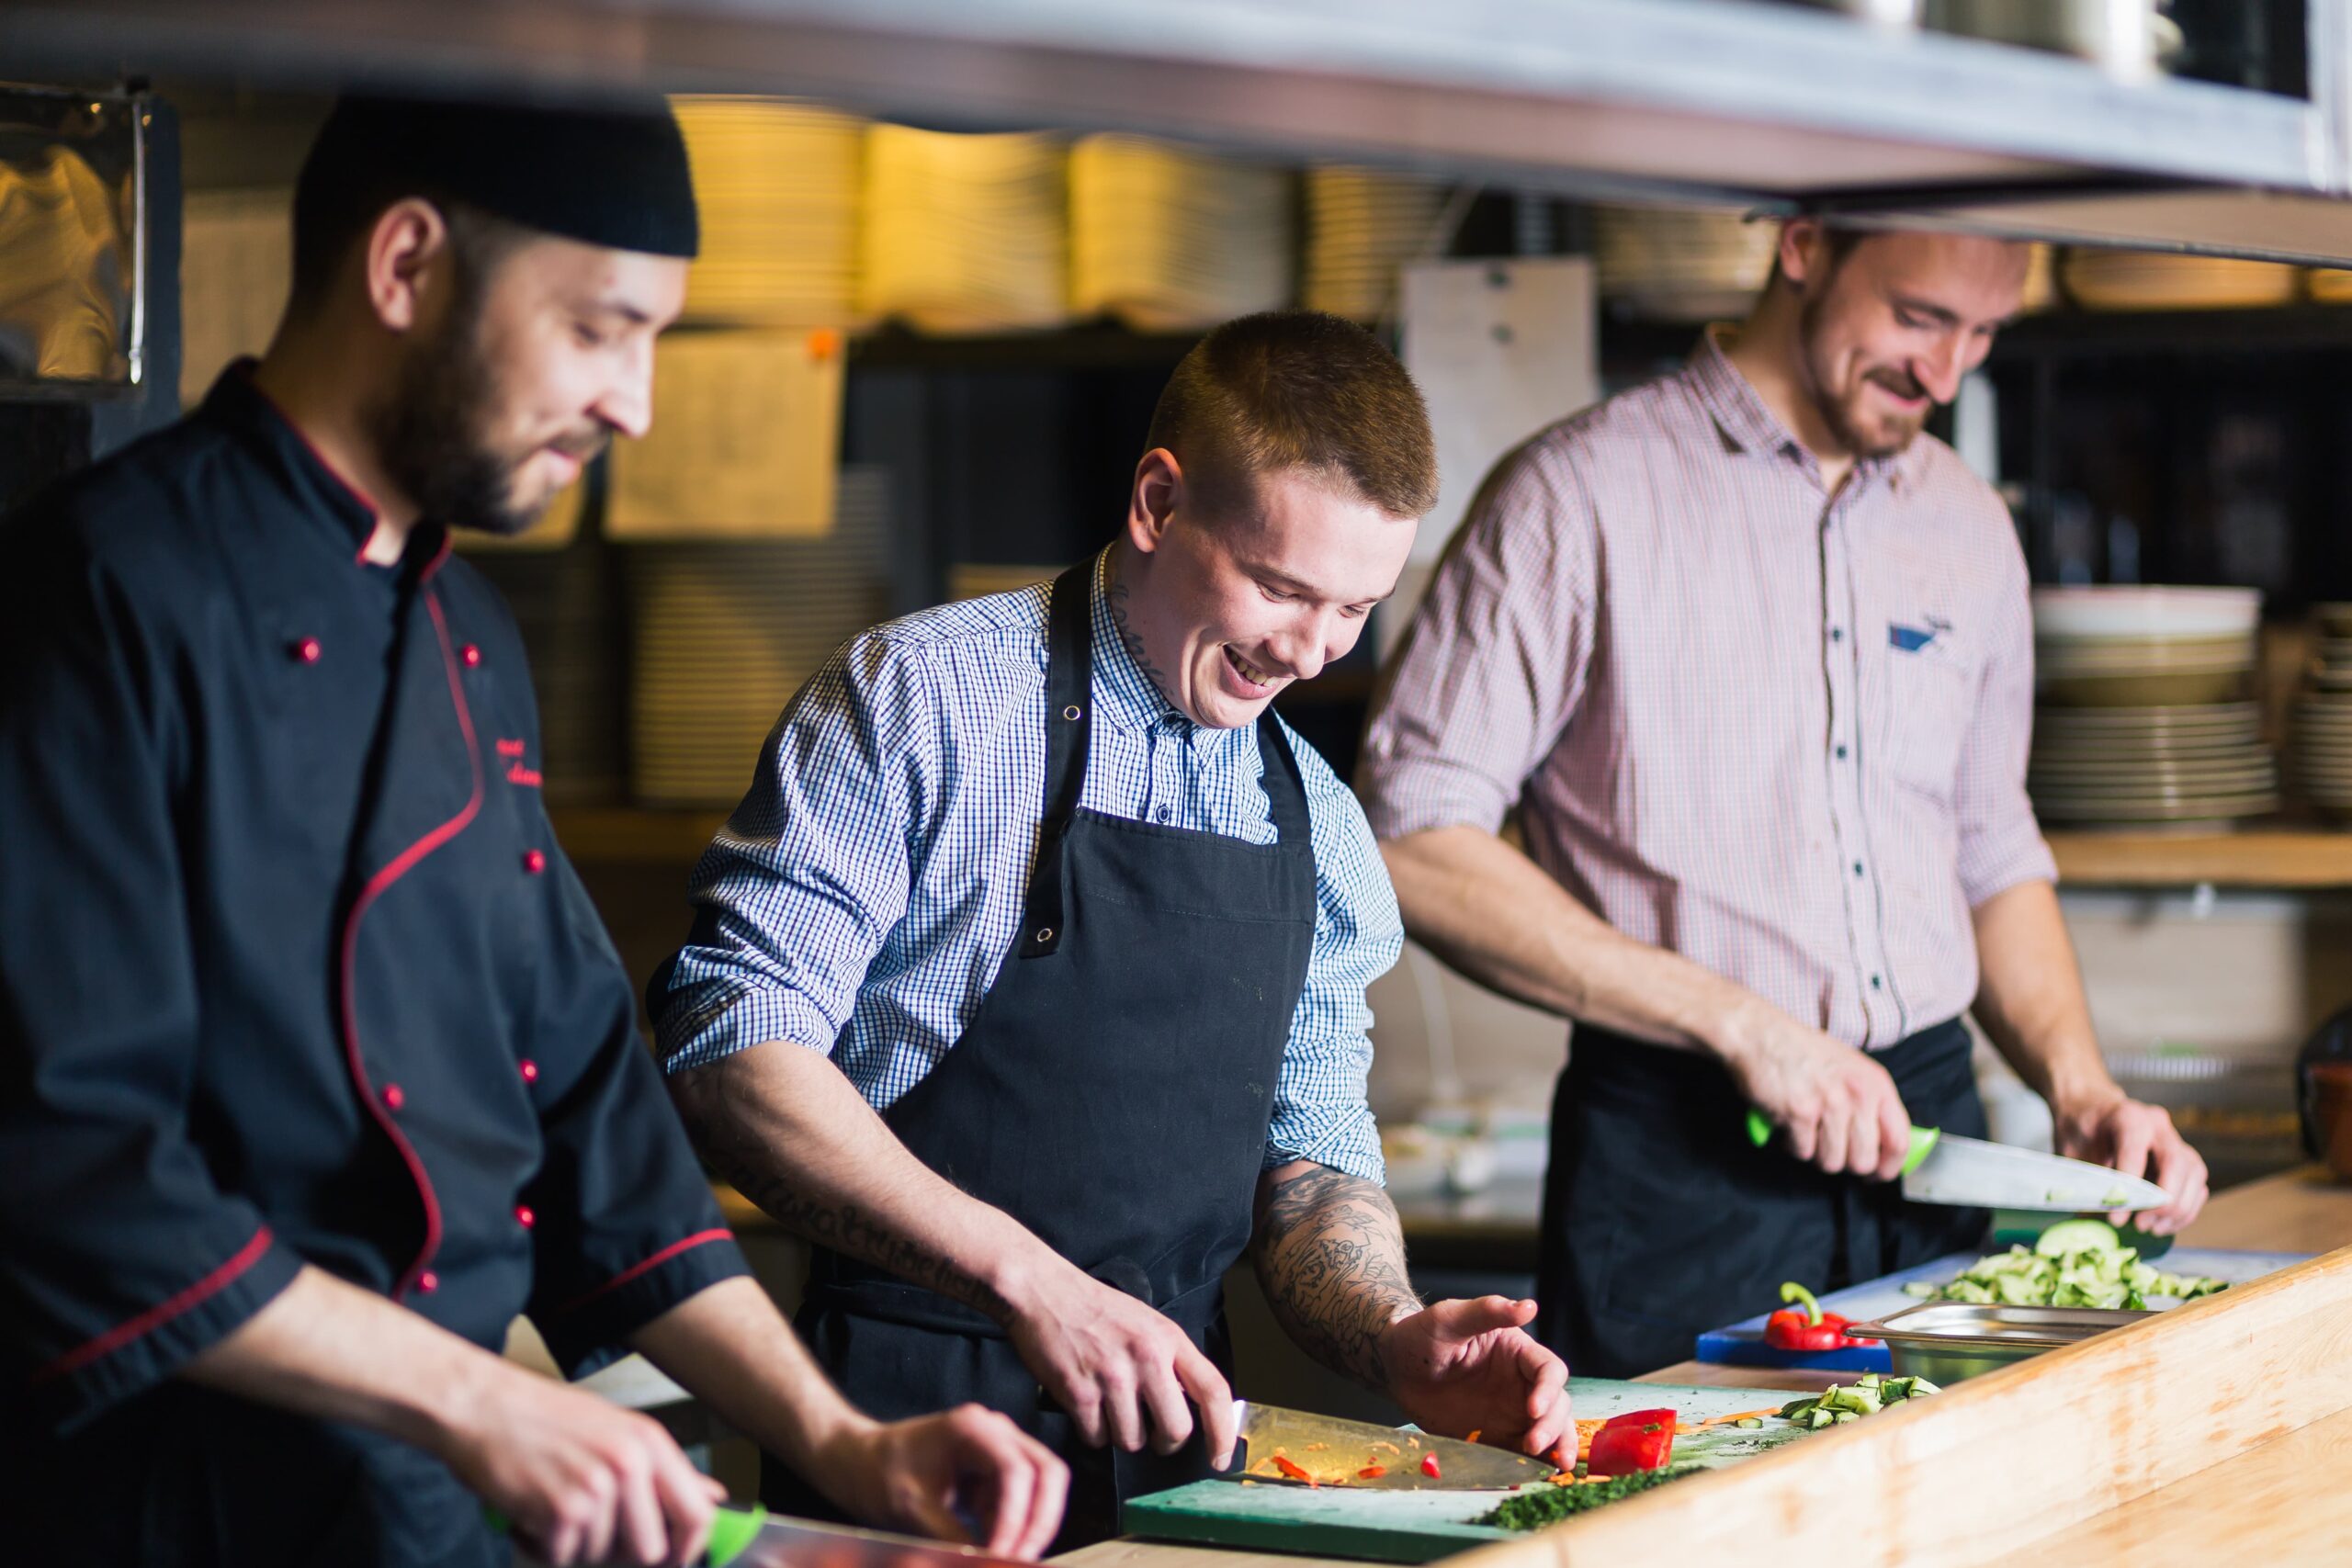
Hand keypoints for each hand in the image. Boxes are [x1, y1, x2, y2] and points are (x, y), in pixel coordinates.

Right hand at [437, 1362, 723, 1567]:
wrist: (481, 1404)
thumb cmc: (544, 1416)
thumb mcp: (616, 1429)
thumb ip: (665, 1469)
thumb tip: (713, 1496)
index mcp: (650, 1442)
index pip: (698, 1514)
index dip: (689, 1549)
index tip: (674, 1560)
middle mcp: (630, 1463)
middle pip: (651, 1550)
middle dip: (620, 1554)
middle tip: (589, 1530)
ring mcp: (596, 1486)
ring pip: (600, 1557)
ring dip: (574, 1544)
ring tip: (552, 1507)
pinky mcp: (561, 1509)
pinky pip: (562, 1557)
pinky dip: (543, 1546)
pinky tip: (531, 1513)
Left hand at [813, 1405, 1068, 1560]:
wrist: (858, 1462)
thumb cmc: (878, 1474)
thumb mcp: (912, 1510)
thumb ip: (953, 1537)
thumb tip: (989, 1562)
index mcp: (974, 1428)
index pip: (1017, 1472)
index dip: (1018, 1519)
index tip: (1004, 1556)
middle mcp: (996, 1432)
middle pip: (1048, 1473)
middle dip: (1041, 1521)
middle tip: (1022, 1561)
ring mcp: (999, 1450)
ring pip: (1042, 1489)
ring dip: (1030, 1528)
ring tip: (1006, 1559)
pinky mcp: (995, 1474)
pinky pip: (1022, 1502)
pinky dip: (1016, 1529)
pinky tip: (998, 1550)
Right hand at [1003, 1263, 1236, 1463]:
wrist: (1043, 1291)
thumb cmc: (1095, 1309)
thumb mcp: (1147, 1323)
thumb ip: (1171, 1361)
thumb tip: (1189, 1409)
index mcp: (1169, 1338)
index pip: (1213, 1390)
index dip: (1223, 1431)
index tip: (1220, 1458)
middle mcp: (1146, 1357)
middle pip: (1176, 1430)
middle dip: (1164, 1441)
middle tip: (1151, 1432)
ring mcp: (1112, 1376)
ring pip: (1133, 1441)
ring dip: (1121, 1434)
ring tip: (1108, 1404)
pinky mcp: (1079, 1392)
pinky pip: (1096, 1439)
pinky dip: (1091, 1431)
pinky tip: (1085, 1404)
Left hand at [1376, 1296, 1570, 1461]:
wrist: (1395, 1366)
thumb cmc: (1422, 1334)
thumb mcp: (1450, 1318)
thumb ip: (1488, 1311)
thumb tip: (1529, 1306)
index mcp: (1517, 1353)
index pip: (1549, 1371)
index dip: (1548, 1390)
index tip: (1532, 1409)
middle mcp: (1521, 1384)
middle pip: (1556, 1405)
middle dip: (1553, 1426)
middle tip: (1533, 1443)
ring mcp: (1510, 1412)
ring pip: (1549, 1431)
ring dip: (1557, 1447)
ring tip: (1556, 1467)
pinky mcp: (1496, 1436)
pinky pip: (1521, 1452)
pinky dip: (1532, 1465)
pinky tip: (1534, 1476)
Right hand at [1717, 997, 1910, 1180]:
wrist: (1759, 1034)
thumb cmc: (1802, 1053)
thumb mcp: (1851, 1069)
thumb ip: (1870, 1104)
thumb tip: (1882, 1146)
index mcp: (1877, 1083)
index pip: (1899, 1141)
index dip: (1888, 1167)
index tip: (1876, 1174)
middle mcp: (1858, 1094)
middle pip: (1863, 1161)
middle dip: (1844, 1163)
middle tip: (1830, 1150)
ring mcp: (1829, 1104)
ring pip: (1832, 1162)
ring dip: (1816, 1153)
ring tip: (1806, 1131)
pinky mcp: (1799, 1113)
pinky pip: (1802, 1152)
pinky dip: (1791, 1144)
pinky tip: (1787, 1124)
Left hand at [2053, 1091, 2208, 1235]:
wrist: (2091, 1110)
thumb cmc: (2080, 1129)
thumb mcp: (2071, 1149)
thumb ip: (2084, 1180)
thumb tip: (2091, 1220)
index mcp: (2127, 1116)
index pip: (2135, 1150)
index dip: (2128, 1187)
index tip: (2116, 1218)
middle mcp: (2157, 1125)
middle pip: (2176, 1162)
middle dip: (2163, 1200)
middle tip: (2141, 1224)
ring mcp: (2175, 1140)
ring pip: (2194, 1174)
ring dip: (2178, 1208)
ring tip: (2152, 1228)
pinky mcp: (2184, 1158)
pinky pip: (2197, 1184)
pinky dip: (2186, 1209)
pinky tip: (2163, 1225)